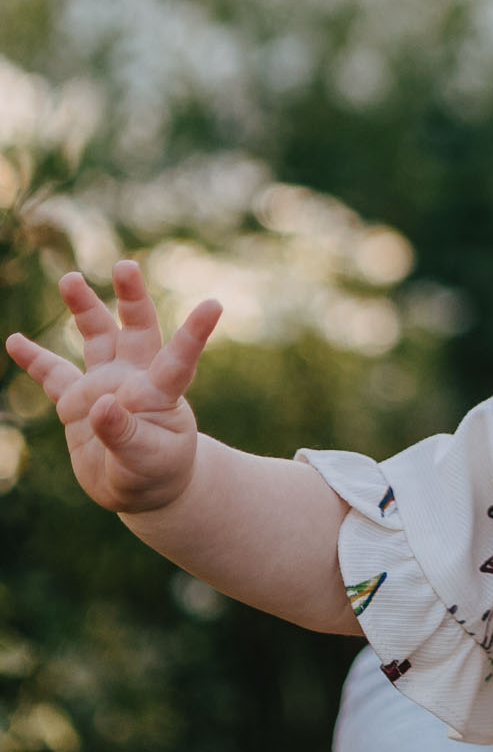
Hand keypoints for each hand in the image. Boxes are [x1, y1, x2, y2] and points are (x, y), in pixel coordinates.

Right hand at [6, 261, 221, 515]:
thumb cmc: (157, 471)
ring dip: (84, 308)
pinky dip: (35, 359)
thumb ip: (124, 434)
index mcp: (162, 393)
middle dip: (131, 296)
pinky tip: (15, 341)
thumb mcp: (147, 460)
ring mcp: (105, 384)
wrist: (140, 485)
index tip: (214, 304)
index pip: (180, 358)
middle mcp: (135, 377)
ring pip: (96, 337)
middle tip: (126, 266)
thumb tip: (100, 406)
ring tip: (71, 279)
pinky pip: (53, 375)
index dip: (195, 333)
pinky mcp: (77, 400)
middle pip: (136, 328)